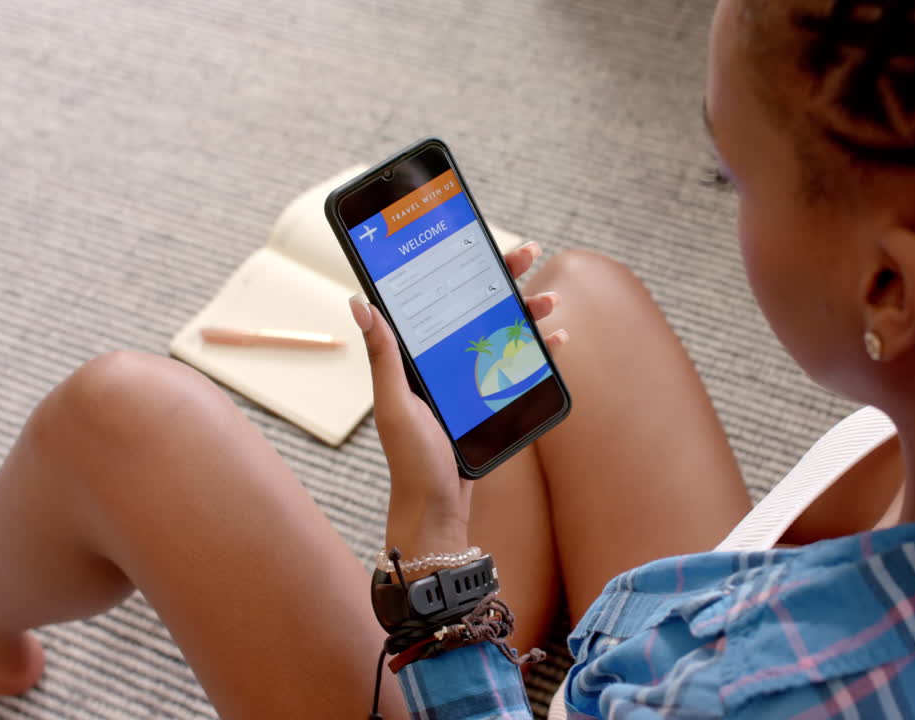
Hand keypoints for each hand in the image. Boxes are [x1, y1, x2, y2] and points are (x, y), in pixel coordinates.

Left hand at [349, 241, 567, 570]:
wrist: (438, 509)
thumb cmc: (411, 461)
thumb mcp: (396, 406)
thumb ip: (384, 356)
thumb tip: (360, 303)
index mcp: (416, 356)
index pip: (441, 298)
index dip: (462, 267)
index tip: (481, 242)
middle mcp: (442, 361)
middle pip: (477, 307)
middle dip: (504, 279)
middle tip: (528, 252)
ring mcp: (468, 379)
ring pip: (502, 333)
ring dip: (527, 313)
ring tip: (549, 302)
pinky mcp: (488, 399)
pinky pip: (516, 365)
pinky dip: (536, 351)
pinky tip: (555, 342)